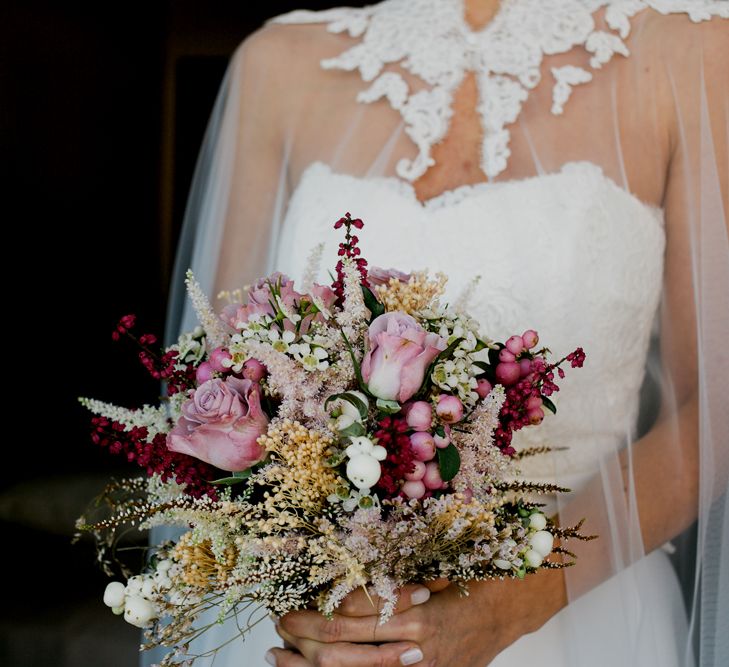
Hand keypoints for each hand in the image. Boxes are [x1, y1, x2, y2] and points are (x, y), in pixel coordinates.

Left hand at [267, 571, 566, 666]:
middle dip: (307, 636)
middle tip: (279, 623)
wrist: (509, 610)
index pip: (353, 615)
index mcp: (415, 612)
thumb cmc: (471, 578)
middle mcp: (412, 645)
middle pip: (346, 647)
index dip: (319, 610)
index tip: (292, 600)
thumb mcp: (432, 568)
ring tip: (281, 654)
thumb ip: (392, 579)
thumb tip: (344, 579)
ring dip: (313, 664)